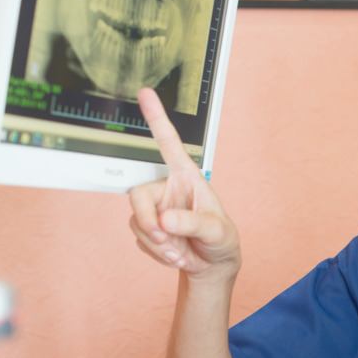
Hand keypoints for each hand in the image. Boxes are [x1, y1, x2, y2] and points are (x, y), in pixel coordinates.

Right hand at [129, 88, 239, 278]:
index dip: (157, 118)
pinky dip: (156, 251)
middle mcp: (167, 189)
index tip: (146, 93)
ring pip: (137, 221)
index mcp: (187, 177)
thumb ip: (193, 223)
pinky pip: (140, 237)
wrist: (212, 264)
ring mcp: (155, 209)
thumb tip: (165, 220)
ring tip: (179, 250)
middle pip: (137, 195)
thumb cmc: (220, 238)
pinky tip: (175, 253)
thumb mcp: (216, 229)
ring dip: (156, 242)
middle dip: (146, 220)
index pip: (169, 143)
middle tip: (162, 237)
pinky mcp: (147, 227)